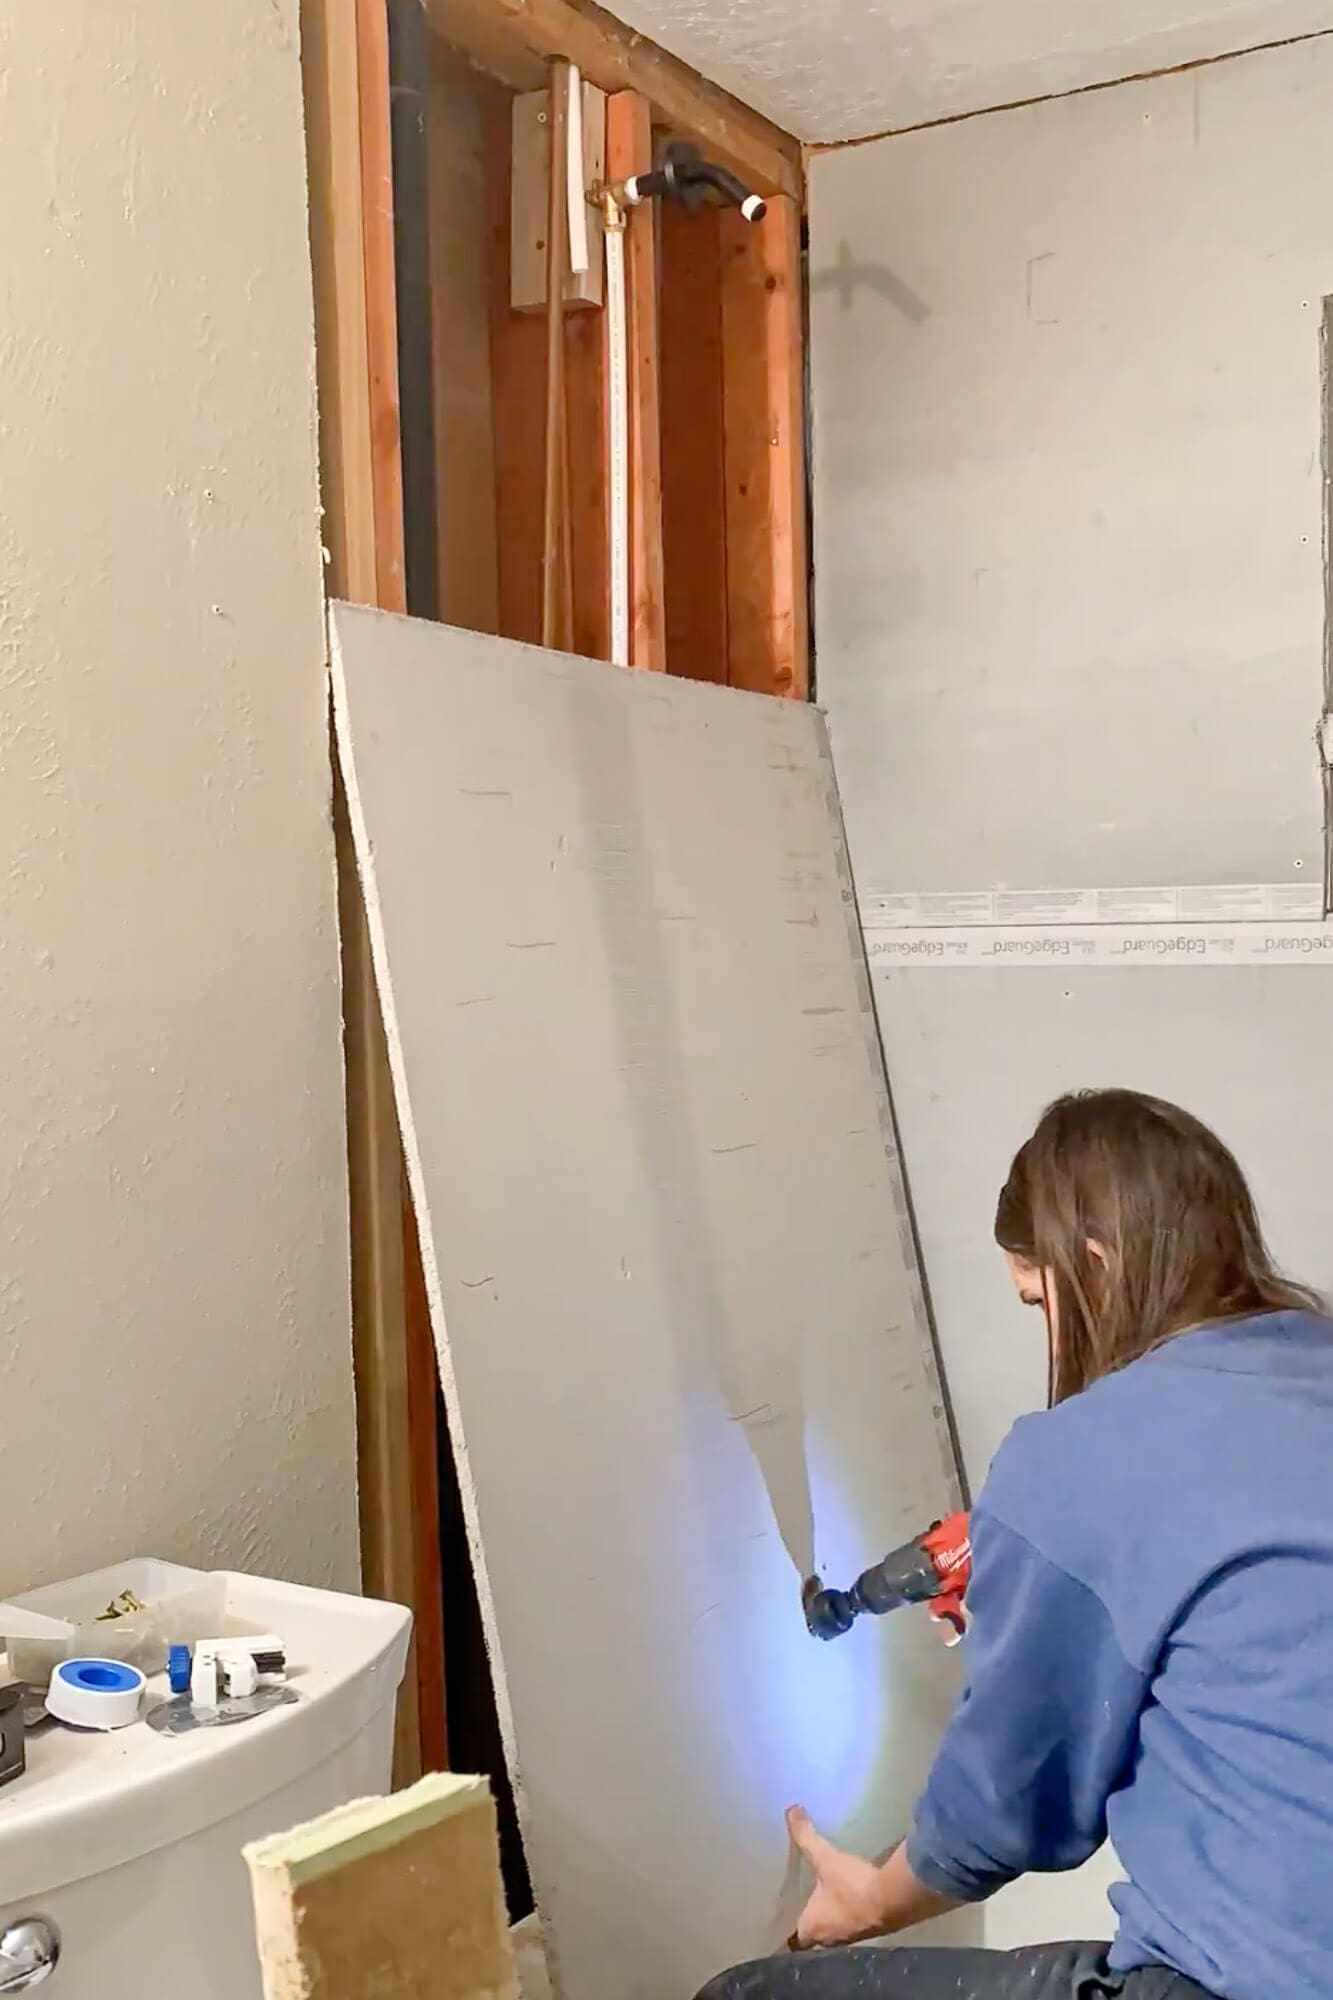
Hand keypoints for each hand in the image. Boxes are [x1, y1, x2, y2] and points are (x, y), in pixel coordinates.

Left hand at [786, 1806, 889, 1948]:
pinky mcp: (870, 1932)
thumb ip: (806, 1837)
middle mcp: (828, 1939)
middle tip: (805, 1899)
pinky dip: (851, 1915)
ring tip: (827, 1898)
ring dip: (832, 1918)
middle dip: (811, 1918)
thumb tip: (789, 1811)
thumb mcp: (826, 1858)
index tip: (785, 1911)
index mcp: (811, 1927)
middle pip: (814, 1935)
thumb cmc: (851, 1886)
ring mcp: (850, 1938)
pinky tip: (853, 1899)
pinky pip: (854, 1926)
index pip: (794, 1936)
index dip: (788, 1926)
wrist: (893, 1901)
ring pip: (834, 1931)